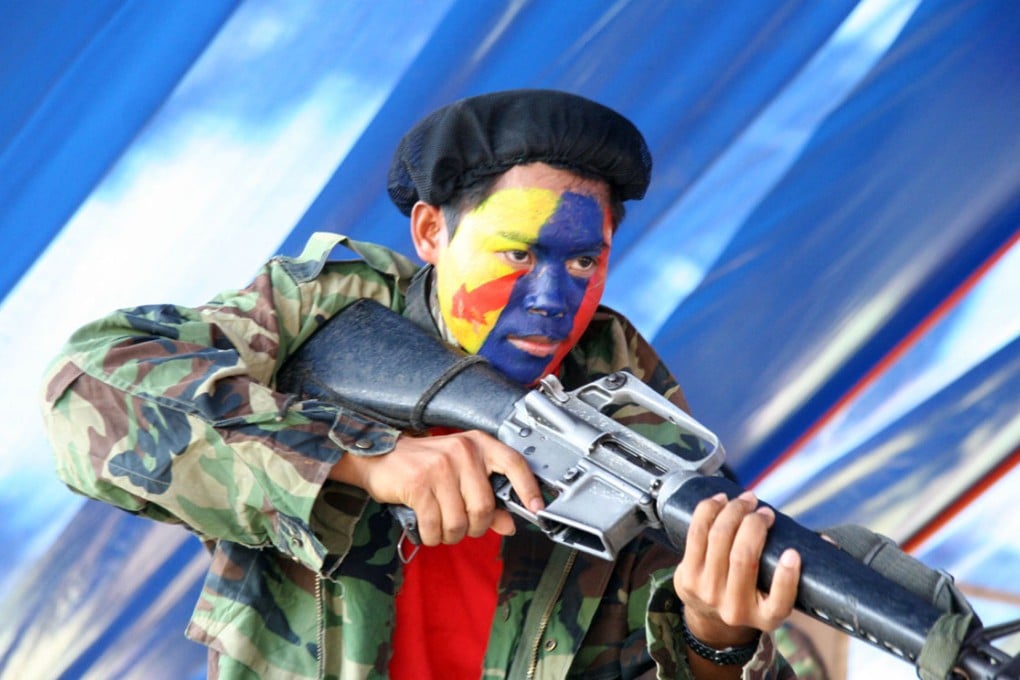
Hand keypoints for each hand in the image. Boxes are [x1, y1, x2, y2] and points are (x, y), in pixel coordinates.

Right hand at [328, 429, 543, 545]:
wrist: (380, 458)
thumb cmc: (423, 465)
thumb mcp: (460, 474)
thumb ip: (487, 498)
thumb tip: (510, 524)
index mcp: (477, 444)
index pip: (514, 463)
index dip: (528, 488)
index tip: (536, 508)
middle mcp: (462, 452)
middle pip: (484, 507)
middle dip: (475, 527)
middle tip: (464, 527)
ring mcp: (440, 467)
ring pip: (459, 522)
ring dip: (450, 535)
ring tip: (442, 527)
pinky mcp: (419, 484)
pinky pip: (435, 526)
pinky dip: (432, 535)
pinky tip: (427, 528)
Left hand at [673, 491, 800, 650]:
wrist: (711, 618)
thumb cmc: (754, 595)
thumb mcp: (776, 596)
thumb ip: (801, 570)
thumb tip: (831, 543)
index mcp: (765, 618)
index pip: (780, 602)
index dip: (787, 577)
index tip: (793, 553)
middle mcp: (734, 609)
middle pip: (743, 557)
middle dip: (755, 524)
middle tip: (763, 510)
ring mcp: (707, 593)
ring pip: (718, 539)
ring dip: (733, 511)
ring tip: (746, 500)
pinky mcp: (685, 576)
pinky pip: (696, 534)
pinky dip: (708, 511)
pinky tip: (720, 501)